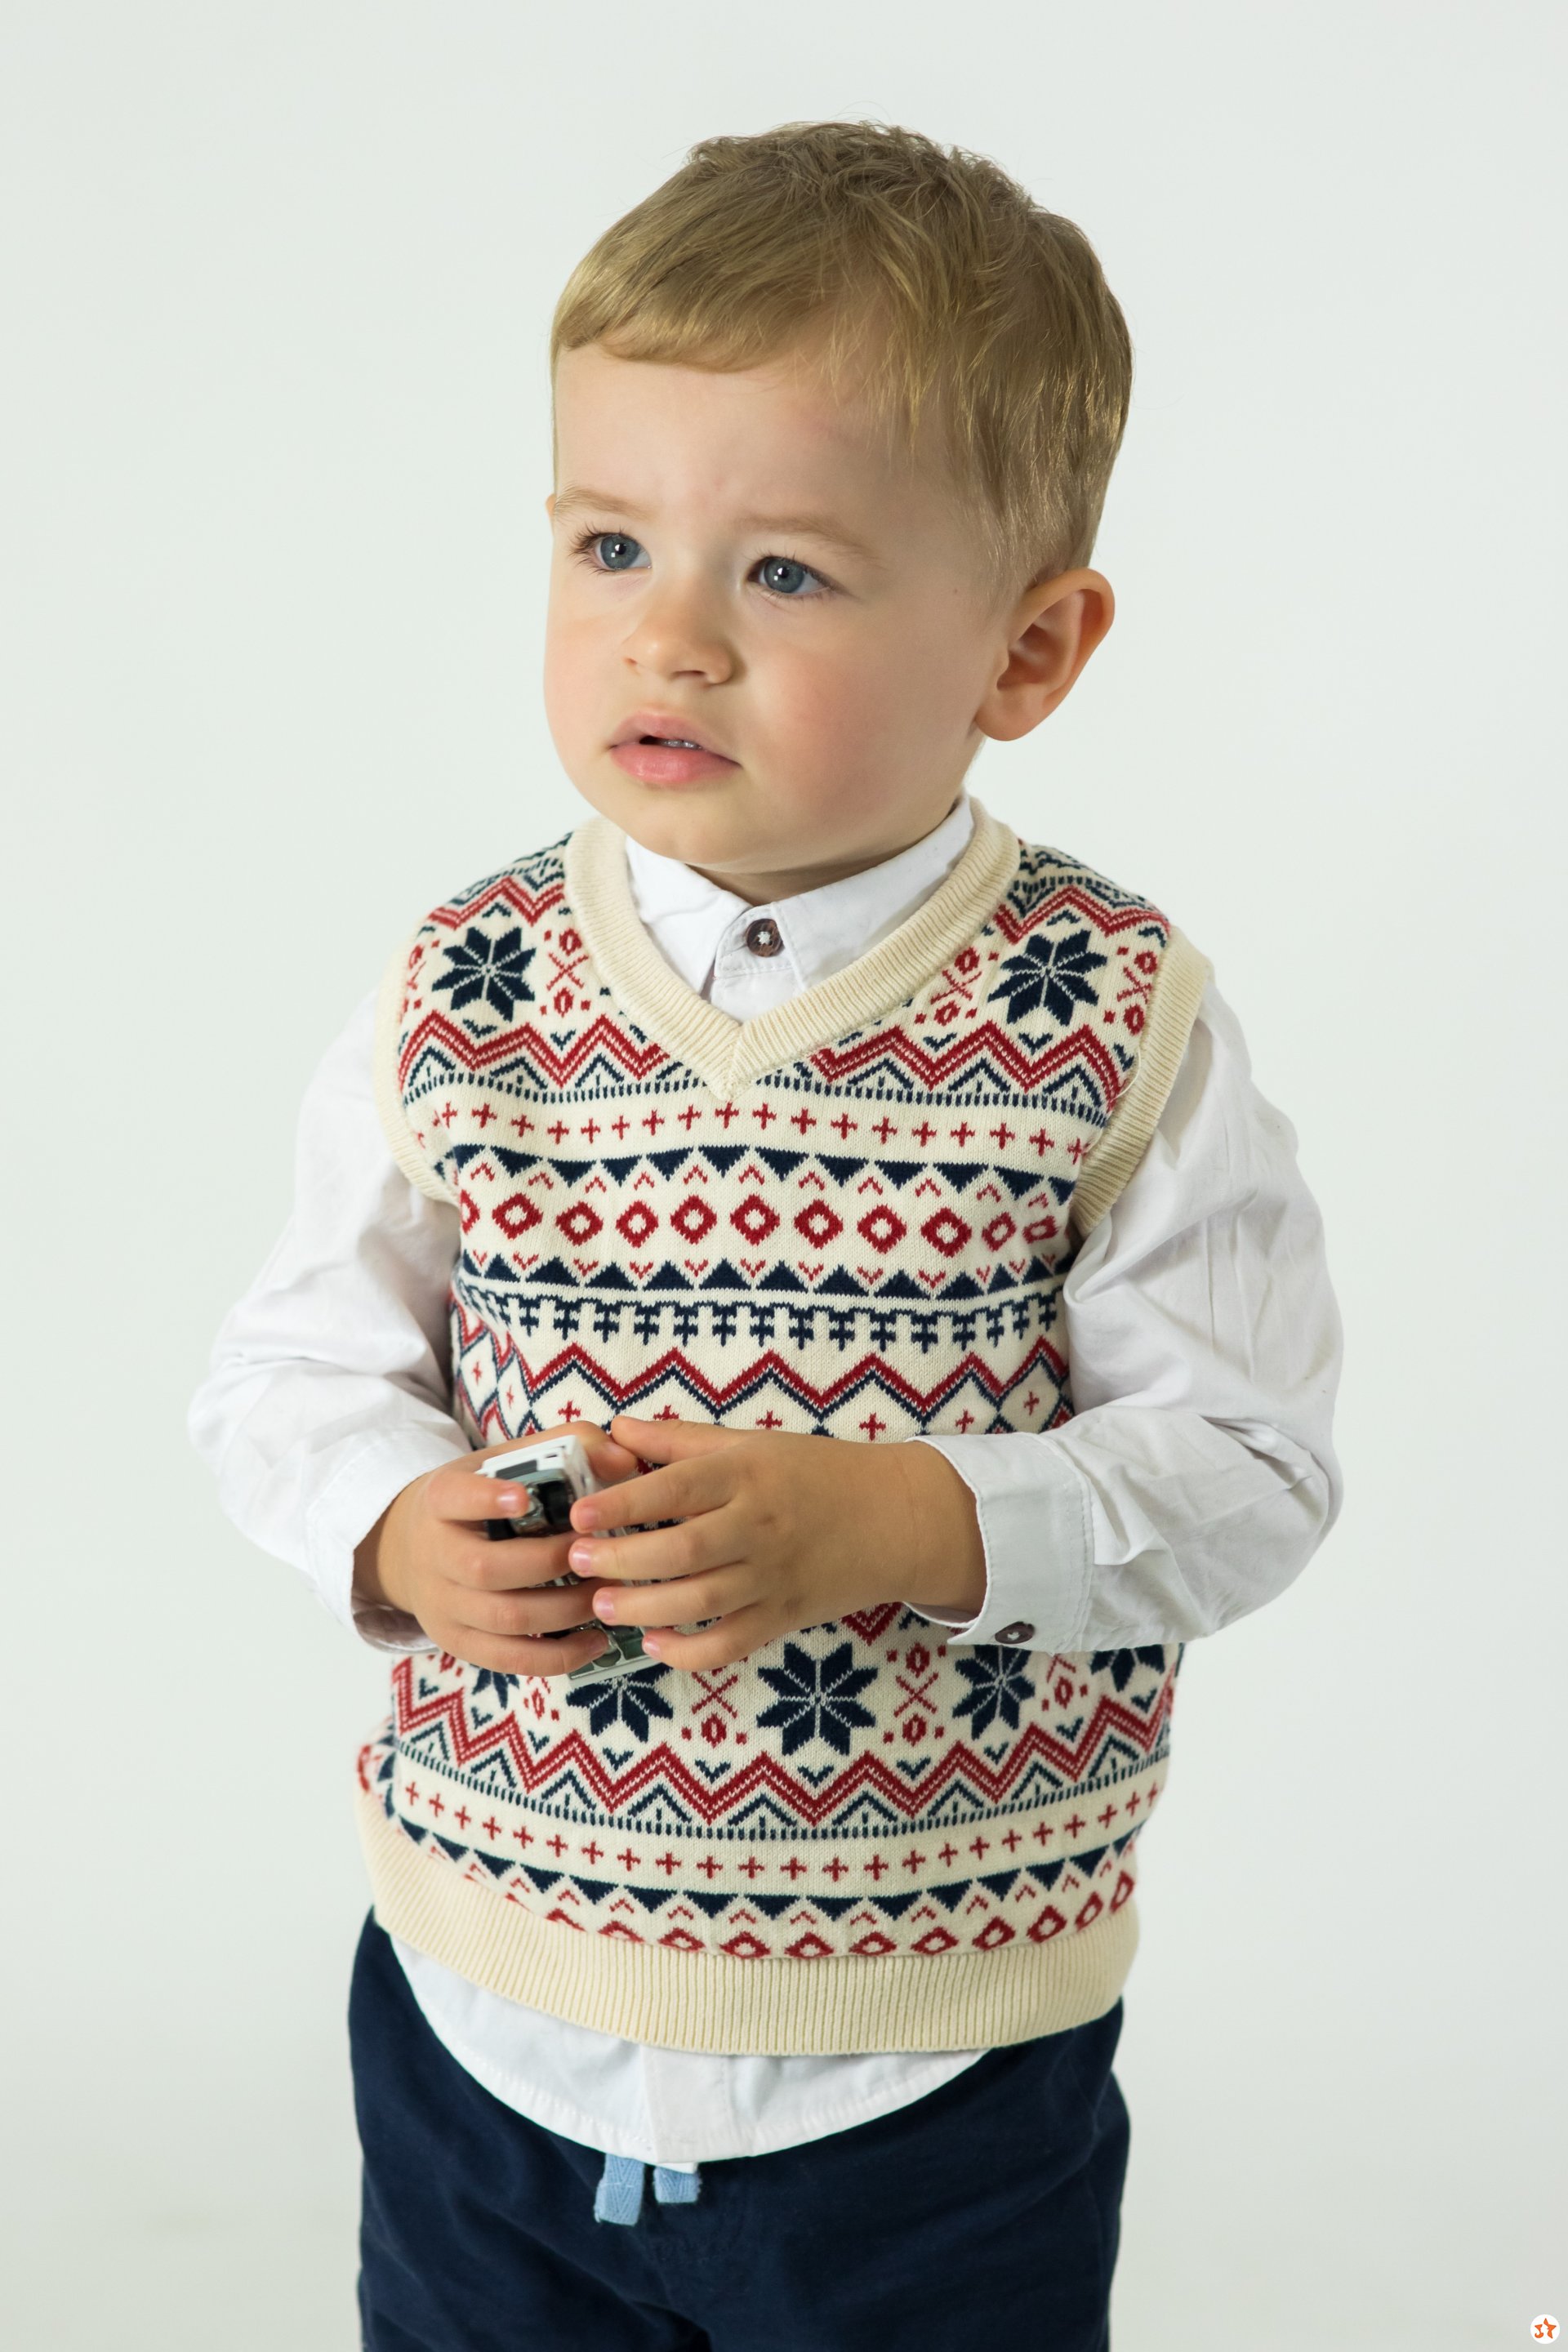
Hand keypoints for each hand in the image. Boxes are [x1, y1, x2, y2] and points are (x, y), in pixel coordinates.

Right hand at [352, 1423, 640, 1675]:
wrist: (412, 1547)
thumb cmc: (480, 1499)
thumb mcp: (505, 1462)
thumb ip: (563, 1446)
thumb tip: (624, 1458)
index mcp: (441, 1499)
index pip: (454, 1497)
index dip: (485, 1499)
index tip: (524, 1498)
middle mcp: (434, 1554)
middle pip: (486, 1569)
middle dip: (550, 1563)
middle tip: (596, 1552)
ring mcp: (442, 1605)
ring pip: (504, 1619)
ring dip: (565, 1610)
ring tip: (606, 1593)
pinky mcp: (458, 1642)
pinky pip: (509, 1659)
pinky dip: (558, 1656)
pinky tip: (596, 1640)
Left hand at [564, 1417, 985, 1670]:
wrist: (894, 1517)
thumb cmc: (814, 1472)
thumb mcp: (751, 1444)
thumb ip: (679, 1441)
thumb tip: (613, 1429)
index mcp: (747, 1474)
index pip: (677, 1488)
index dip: (623, 1503)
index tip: (578, 1514)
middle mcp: (759, 1526)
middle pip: (682, 1551)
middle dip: (621, 1560)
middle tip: (577, 1562)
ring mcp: (773, 1577)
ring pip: (700, 1602)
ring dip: (642, 1608)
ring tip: (601, 1604)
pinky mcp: (784, 1617)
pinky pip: (730, 1644)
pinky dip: (688, 1651)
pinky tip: (653, 1642)